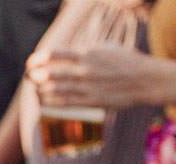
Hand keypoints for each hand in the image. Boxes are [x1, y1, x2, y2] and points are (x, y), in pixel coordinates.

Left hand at [28, 45, 160, 110]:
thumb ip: (86, 51)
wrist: (144, 80)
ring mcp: (88, 87)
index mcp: (88, 53)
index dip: (39, 58)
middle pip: (52, 73)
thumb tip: (69, 54)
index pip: (55, 54)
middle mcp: (85, 70)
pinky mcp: (92, 101)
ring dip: (41, 90)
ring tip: (36, 90)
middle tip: (30, 77)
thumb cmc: (125, 62)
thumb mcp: (105, 48)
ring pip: (56, 89)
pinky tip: (44, 102)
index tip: (32, 62)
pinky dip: (52, 102)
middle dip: (36, 76)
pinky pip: (67, 103)